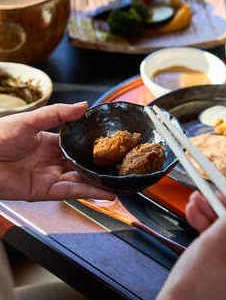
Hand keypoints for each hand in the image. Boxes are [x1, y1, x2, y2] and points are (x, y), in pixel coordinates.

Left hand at [0, 102, 114, 200]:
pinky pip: (73, 192)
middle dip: (100, 167)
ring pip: (81, 180)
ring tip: (119, 183)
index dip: (93, 146)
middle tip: (120, 167)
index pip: (77, 145)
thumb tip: (83, 106)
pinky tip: (106, 193)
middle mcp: (53, 161)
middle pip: (82, 165)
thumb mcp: (30, 120)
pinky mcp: (46, 192)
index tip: (110, 145)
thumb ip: (58, 114)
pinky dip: (90, 192)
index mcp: (50, 143)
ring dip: (100, 182)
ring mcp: (51, 177)